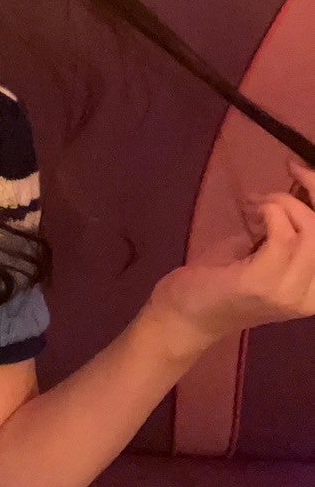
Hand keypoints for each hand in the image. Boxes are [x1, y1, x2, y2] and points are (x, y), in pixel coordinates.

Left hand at [147, 159, 314, 350]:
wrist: (185, 315)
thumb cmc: (223, 280)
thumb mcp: (265, 250)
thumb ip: (289, 230)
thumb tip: (303, 187)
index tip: (302, 171)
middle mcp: (313, 297)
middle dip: (311, 190)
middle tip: (287, 174)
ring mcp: (289, 293)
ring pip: (310, 231)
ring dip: (281, 202)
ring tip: (257, 202)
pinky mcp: (263, 284)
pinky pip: (282, 236)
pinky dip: (269, 212)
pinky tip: (252, 210)